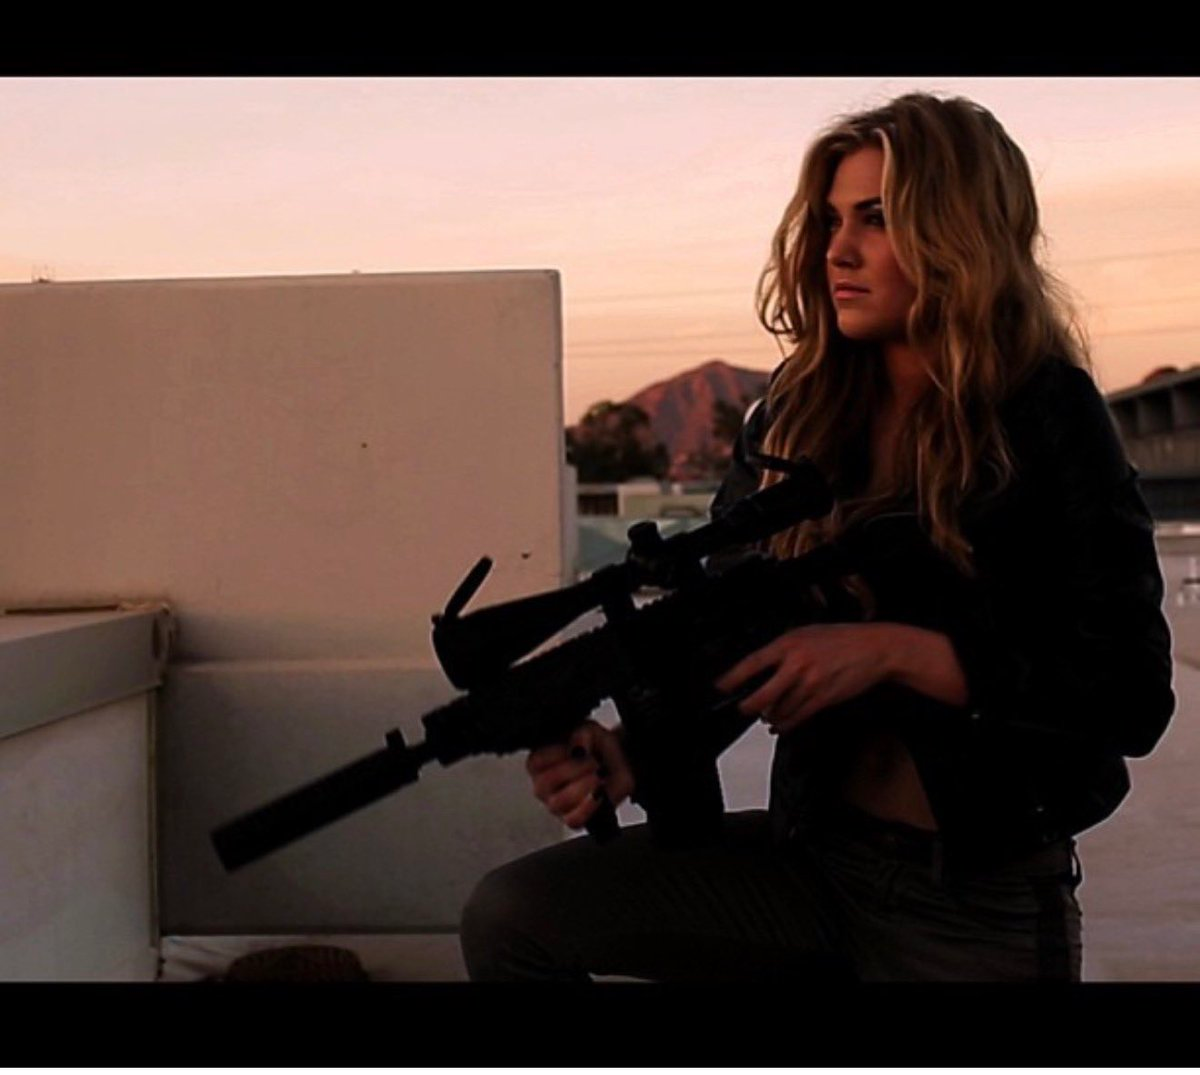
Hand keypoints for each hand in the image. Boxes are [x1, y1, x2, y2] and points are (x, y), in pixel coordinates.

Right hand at [525, 720, 634, 829]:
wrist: (620, 761)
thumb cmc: (598, 746)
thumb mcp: (590, 730)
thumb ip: (581, 735)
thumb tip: (577, 748)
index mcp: (540, 761)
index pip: (535, 763)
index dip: (557, 755)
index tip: (577, 749)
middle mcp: (543, 784)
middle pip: (545, 783)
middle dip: (574, 770)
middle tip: (593, 761)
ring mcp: (555, 803)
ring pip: (559, 802)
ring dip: (584, 786)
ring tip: (598, 775)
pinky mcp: (571, 818)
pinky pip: (573, 820)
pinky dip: (588, 807)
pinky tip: (599, 794)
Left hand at [713, 623, 891, 734]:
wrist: (874, 648)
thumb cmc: (841, 639)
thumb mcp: (806, 633)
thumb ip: (784, 649)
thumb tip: (762, 665)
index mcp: (789, 644)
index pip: (753, 663)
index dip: (734, 677)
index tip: (722, 686)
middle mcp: (797, 664)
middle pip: (763, 694)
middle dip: (748, 706)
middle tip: (743, 708)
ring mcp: (810, 684)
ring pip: (779, 709)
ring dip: (769, 716)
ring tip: (766, 716)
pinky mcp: (823, 699)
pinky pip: (797, 717)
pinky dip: (785, 725)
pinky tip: (780, 726)